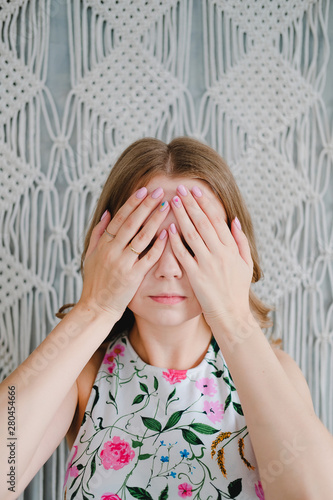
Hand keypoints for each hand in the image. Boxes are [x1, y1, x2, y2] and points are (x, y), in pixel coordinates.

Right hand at [79, 187, 169, 318]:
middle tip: (159, 191)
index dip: (132, 203)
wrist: (96, 308)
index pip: (119, 218)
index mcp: (102, 245)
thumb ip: (98, 234)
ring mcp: (122, 264)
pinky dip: (157, 245)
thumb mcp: (90, 256)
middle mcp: (111, 251)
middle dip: (146, 205)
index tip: (143, 190)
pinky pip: (148, 258)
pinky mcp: (133, 277)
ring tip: (167, 206)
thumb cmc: (94, 283)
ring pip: (141, 237)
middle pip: (131, 223)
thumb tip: (106, 212)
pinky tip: (167, 233)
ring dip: (154, 220)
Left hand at [168, 185, 252, 326]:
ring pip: (192, 234)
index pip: (216, 220)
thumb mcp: (246, 264)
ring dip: (182, 216)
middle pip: (203, 222)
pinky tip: (168, 228)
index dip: (205, 203)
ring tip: (172, 201)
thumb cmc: (237, 290)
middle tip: (180, 188)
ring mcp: (207, 264)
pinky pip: (183, 255)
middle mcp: (220, 253)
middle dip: (190, 203)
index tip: (195, 191)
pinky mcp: (196, 276)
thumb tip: (233, 220)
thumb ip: (241, 241)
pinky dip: (175, 241)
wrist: (232, 315)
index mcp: (231, 248)